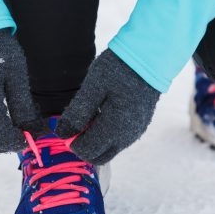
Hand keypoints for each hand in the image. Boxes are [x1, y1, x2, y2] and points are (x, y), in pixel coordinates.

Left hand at [56, 49, 159, 164]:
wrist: (151, 57)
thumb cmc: (120, 68)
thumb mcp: (93, 86)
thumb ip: (78, 113)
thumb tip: (62, 134)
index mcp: (114, 129)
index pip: (86, 151)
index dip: (71, 141)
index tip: (67, 123)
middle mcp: (127, 137)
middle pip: (97, 156)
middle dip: (83, 144)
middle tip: (76, 121)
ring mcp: (135, 133)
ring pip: (108, 149)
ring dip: (94, 138)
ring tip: (91, 112)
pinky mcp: (139, 126)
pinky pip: (118, 140)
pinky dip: (106, 133)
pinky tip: (103, 111)